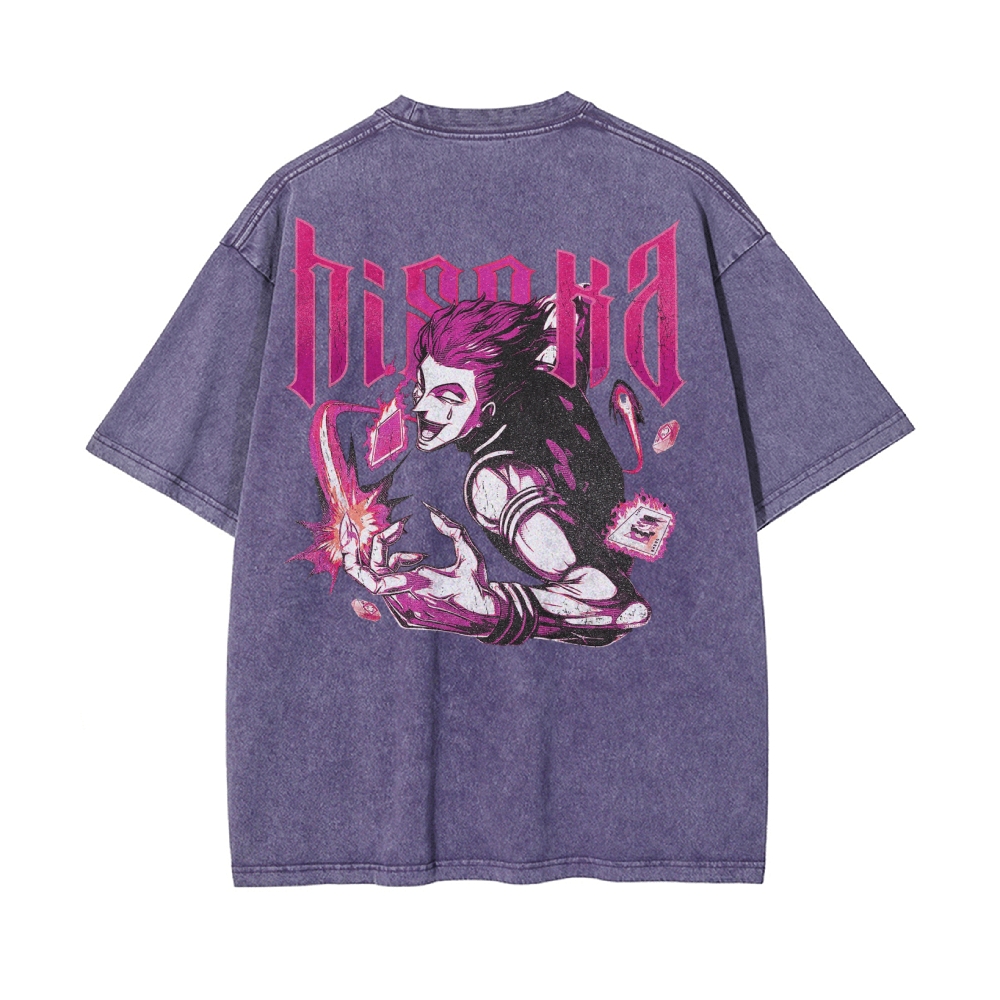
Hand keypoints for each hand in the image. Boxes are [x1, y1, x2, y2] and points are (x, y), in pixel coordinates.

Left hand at [340, 507, 497, 632]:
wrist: (484, 619)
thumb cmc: (478, 585)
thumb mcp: (471, 554)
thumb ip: (453, 530)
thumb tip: (432, 513)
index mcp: (420, 586)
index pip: (371, 579)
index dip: (353, 557)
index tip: (352, 533)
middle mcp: (406, 603)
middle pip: (372, 572)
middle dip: (379, 546)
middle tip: (389, 528)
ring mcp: (404, 614)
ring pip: (381, 581)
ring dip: (393, 561)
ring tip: (419, 556)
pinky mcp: (406, 619)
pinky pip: (389, 593)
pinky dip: (397, 575)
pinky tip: (419, 568)